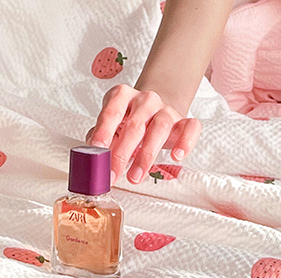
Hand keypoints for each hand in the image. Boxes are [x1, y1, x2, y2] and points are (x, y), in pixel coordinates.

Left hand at [85, 84, 201, 184]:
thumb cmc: (129, 123)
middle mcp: (145, 99)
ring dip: (147, 155)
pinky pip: (190, 127)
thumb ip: (101, 139)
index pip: (112, 111)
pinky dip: (185, 142)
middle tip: (113, 175)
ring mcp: (166, 109)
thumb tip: (90, 158)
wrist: (154, 111)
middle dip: (122, 153)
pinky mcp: (184, 121)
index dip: (104, 131)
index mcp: (122, 96)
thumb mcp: (112, 127)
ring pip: (160, 127)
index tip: (97, 150)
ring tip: (135, 177)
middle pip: (135, 125)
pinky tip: (177, 157)